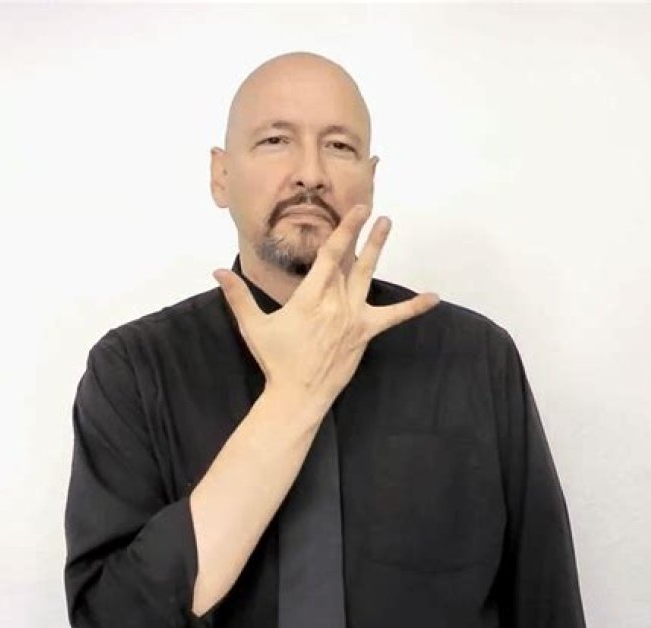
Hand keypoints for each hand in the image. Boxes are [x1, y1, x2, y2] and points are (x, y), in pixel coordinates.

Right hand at [213, 205, 438, 407]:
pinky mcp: (365, 333)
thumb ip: (237, 296)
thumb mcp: (253, 326)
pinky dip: (413, 308)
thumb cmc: (276, 360)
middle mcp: (336, 302)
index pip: (329, 255)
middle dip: (362, 234)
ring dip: (377, 250)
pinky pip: (393, 318)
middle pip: (350, 261)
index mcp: (310, 296)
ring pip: (368, 276)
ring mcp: (354, 317)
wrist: (298, 394)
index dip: (343, 230)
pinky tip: (433, 298)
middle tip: (374, 210)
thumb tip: (216, 272)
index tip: (355, 210)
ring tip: (387, 225)